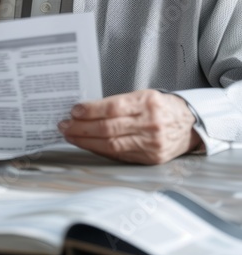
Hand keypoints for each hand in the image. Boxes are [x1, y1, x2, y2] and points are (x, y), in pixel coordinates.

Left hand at [58, 90, 200, 164]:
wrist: (190, 124)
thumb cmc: (162, 107)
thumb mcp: (144, 95)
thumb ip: (119, 103)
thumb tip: (86, 110)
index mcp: (147, 102)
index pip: (113, 108)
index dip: (90, 110)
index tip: (74, 111)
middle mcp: (150, 124)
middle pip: (109, 128)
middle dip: (82, 128)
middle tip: (64, 125)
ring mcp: (152, 143)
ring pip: (112, 144)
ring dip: (87, 141)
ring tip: (70, 136)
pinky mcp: (151, 158)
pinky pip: (120, 155)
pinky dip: (101, 150)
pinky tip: (88, 145)